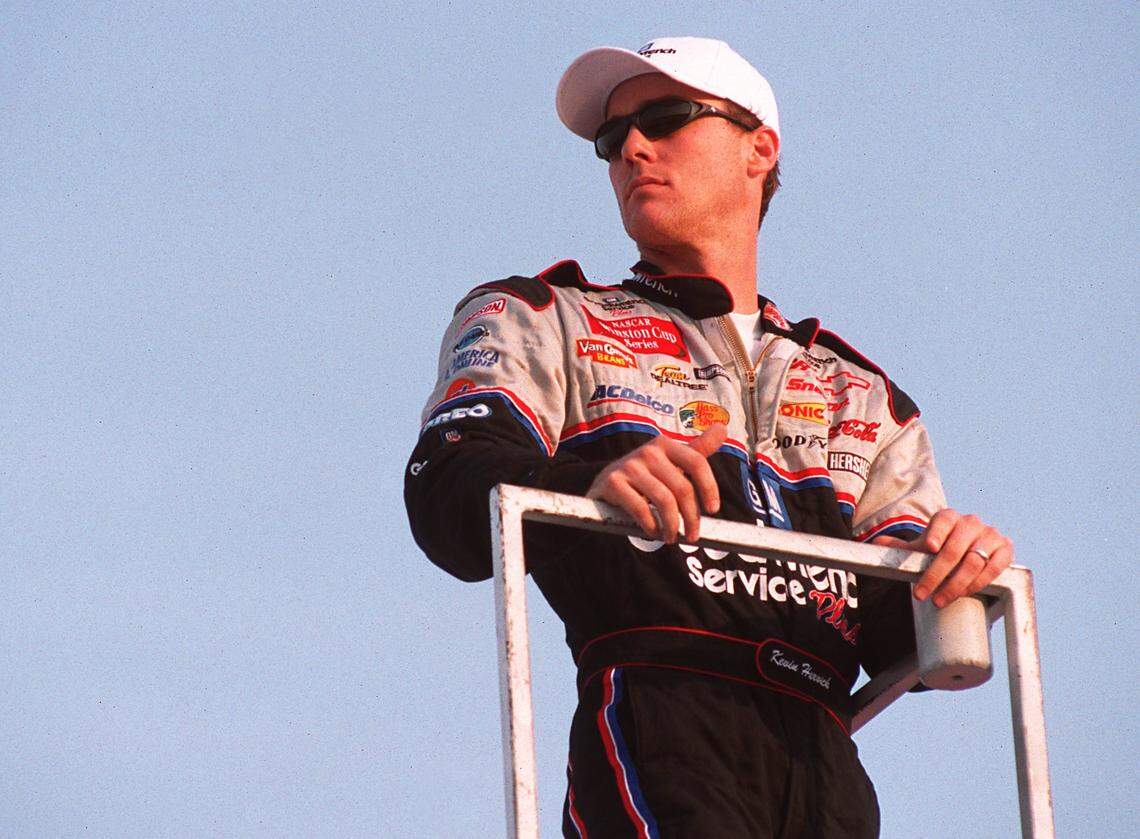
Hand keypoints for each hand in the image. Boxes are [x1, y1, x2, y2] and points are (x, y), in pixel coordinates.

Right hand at [586, 423, 725, 542]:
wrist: (605, 483)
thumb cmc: (646, 475)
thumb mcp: (671, 461)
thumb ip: (697, 449)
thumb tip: (723, 428)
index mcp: (665, 444)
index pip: (697, 462)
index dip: (709, 487)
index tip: (713, 510)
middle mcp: (648, 451)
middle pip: (682, 488)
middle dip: (691, 517)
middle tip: (692, 535)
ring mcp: (630, 466)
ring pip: (664, 501)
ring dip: (671, 526)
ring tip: (671, 537)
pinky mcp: (614, 482)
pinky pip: (641, 508)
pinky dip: (651, 526)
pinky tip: (653, 532)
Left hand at [872, 508, 1013, 607]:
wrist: (969, 554)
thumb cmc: (940, 550)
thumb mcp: (920, 549)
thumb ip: (900, 547)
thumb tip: (875, 543)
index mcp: (950, 517)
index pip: (943, 520)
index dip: (936, 532)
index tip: (929, 547)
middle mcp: (972, 522)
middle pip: (954, 549)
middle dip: (936, 574)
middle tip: (921, 594)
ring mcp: (991, 535)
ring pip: (973, 561)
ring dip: (955, 584)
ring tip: (939, 600)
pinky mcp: (1005, 550)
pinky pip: (993, 568)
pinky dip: (978, 583)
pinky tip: (963, 594)